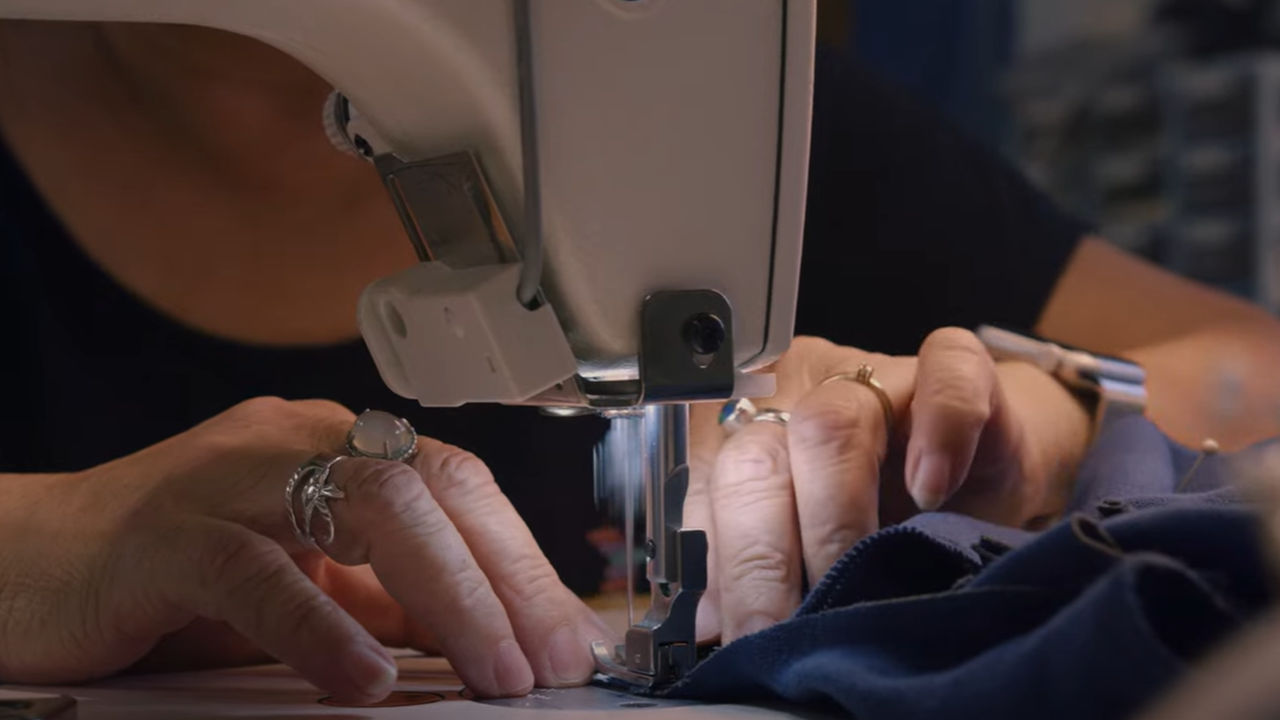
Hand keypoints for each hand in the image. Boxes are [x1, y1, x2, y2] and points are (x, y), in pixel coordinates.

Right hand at [0, 398, 611, 702]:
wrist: (24, 564)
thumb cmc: (169, 575)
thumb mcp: (302, 581)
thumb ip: (382, 597)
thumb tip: (487, 637)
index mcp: (333, 449)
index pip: (457, 483)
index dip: (522, 559)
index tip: (571, 635)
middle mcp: (293, 443)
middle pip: (432, 483)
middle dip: (506, 576)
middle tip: (551, 661)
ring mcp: (228, 477)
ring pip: (367, 503)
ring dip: (447, 593)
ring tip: (492, 673)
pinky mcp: (161, 533)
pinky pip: (255, 569)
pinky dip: (320, 625)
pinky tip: (364, 680)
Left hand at [687, 330, 1091, 642]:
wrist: (988, 470)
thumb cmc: (890, 509)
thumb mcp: (808, 542)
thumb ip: (750, 566)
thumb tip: (708, 624)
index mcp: (745, 429)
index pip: (702, 486)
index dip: (712, 561)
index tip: (730, 632)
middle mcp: (796, 392)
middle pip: (755, 460)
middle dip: (759, 560)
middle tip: (778, 635)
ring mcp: (875, 375)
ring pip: (830, 423)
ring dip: (833, 520)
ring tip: (846, 589)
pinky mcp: (960, 368)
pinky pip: (944, 374)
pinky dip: (939, 434)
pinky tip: (933, 489)